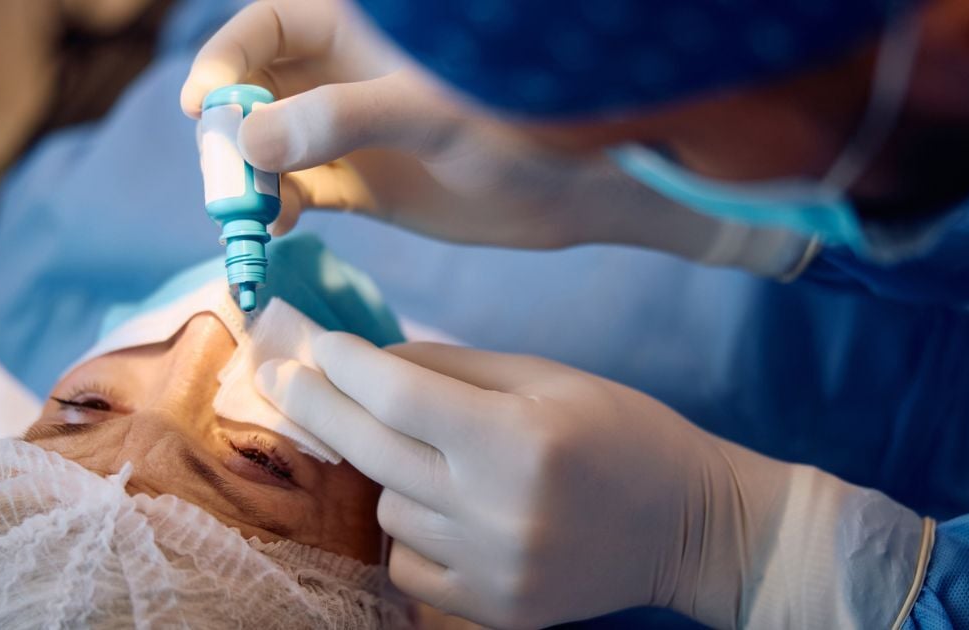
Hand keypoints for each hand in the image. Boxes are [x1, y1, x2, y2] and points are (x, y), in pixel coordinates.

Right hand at [181, 0, 810, 274]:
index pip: (266, 25)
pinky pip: (298, 191)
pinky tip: (279, 229)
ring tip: (250, 212)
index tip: (207, 109)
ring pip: (269, 145)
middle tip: (225, 177)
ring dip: (247, 176)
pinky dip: (278, 209)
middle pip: (254, 89)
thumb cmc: (520, 125)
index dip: (227, 60)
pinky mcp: (362, 185)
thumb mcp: (430, 112)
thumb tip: (249, 141)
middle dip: (228, 129)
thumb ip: (343, 117)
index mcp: (358, 30)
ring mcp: (349, 133)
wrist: (576, 189)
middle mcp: (343, 77)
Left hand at [256, 335, 930, 627]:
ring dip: (389, 471)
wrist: (687, 524)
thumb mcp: (546, 378)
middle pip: (372, 450)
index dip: (343, 363)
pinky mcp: (494, 608)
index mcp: (520, 438)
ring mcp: (493, 568)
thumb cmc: (621, 431)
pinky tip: (445, 507)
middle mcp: (500, 509)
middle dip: (319, 403)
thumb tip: (370, 360)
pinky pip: (408, 561)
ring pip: (387, 507)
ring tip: (433, 455)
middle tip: (281, 373)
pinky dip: (412, 528)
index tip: (311, 341)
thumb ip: (453, 369)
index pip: (398, 395)